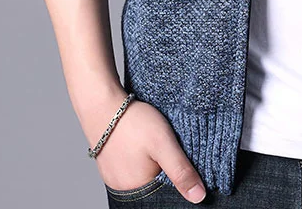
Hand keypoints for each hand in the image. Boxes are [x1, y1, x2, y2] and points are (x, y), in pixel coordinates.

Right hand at [87, 91, 206, 203]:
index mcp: (139, 189)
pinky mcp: (110, 166)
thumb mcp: (163, 144)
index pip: (167, 193)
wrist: (102, 105)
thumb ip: (181, 171)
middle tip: (167, 148)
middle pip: (155, 186)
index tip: (182, 161)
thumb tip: (198, 197)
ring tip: (155, 146)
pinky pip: (132, 169)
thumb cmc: (132, 123)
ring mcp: (115, 178)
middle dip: (165, 171)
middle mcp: (124, 189)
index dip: (179, 179)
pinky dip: (141, 160)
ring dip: (154, 165)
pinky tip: (143, 146)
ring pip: (144, 176)